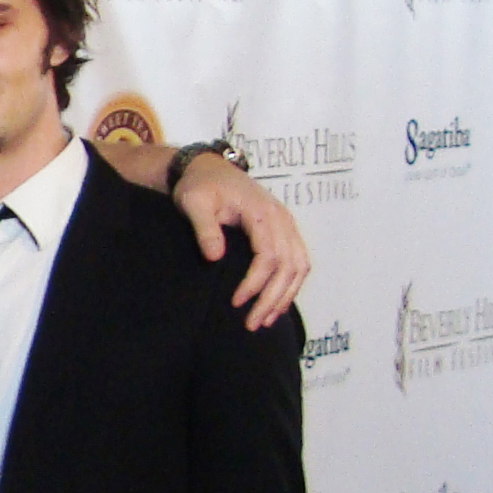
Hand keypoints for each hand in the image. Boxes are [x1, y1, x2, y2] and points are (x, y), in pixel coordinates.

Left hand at [170, 153, 309, 328]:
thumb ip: (204, 229)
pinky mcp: (284, 231)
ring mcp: (286, 224)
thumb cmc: (199, 186)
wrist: (208, 169)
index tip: (235, 302)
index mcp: (260, 212)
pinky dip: (291, 285)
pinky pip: (298, 261)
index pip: (268, 255)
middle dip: (271, 298)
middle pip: (288, 266)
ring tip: (265, 320)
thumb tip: (214, 257)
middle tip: (251, 324)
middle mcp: (281, 219)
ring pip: (299, 266)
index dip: (255, 282)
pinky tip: (277, 304)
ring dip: (285, 295)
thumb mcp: (193, 203)